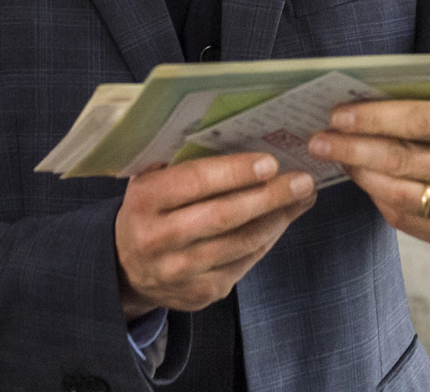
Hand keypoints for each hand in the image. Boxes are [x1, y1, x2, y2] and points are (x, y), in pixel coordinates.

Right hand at [115, 151, 317, 317]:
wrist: (127, 267)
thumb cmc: (150, 209)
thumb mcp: (151, 178)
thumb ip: (183, 159)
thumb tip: (242, 137)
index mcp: (145, 200)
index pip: (194, 182)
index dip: (235, 172)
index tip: (270, 162)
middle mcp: (159, 238)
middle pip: (224, 216)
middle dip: (269, 196)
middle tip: (302, 180)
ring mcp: (180, 270)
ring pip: (240, 242)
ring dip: (278, 218)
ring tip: (302, 197)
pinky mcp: (200, 293)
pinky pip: (244, 263)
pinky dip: (267, 239)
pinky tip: (282, 220)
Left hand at [308, 16, 429, 252]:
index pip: (420, 121)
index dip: (375, 118)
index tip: (338, 113)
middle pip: (402, 161)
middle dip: (353, 149)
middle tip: (318, 139)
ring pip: (400, 195)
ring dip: (361, 176)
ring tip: (335, 158)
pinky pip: (409, 221)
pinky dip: (381, 202)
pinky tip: (364, 183)